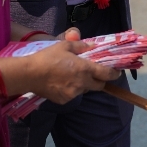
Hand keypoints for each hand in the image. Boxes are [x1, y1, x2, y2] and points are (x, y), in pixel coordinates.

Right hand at [3, 38, 118, 104]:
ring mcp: (73, 94)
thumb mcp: (64, 46)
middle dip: (100, 80)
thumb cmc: (47, 57)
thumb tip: (92, 46)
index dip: (114, 73)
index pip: (106, 74)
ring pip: (85, 90)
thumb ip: (81, 46)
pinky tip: (62, 83)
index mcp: (84, 69)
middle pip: (99, 85)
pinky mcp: (64, 101)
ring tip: (73, 76)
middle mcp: (82, 83)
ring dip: (84, 84)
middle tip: (95, 74)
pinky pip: (73, 95)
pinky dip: (72, 89)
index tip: (117, 72)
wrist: (29, 74)